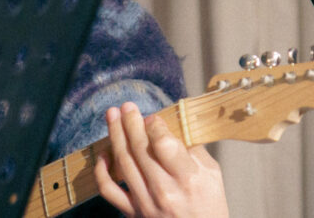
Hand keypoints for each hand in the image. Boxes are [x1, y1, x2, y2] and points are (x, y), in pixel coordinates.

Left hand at [94, 102, 228, 217]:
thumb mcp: (212, 174)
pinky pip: (108, 189)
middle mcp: (165, 191)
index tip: (152, 116)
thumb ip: (191, 147)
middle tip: (126, 106)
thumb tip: (168, 122)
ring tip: (112, 115)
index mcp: (188, 179)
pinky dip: (101, 170)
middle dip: (130, 122)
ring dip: (115, 135)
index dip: (154, 125)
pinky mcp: (132, 213)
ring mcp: (146, 203)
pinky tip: (104, 153)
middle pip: (140, 149)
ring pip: (123, 163)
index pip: (163, 144)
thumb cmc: (209, 205)